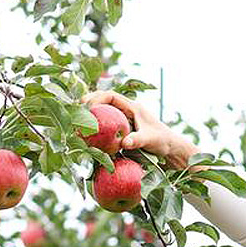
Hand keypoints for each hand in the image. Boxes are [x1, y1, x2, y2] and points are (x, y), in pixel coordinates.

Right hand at [80, 90, 198, 168]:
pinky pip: (107, 129)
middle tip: (75, 112)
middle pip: (104, 103)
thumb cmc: (163, 142)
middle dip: (89, 105)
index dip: (96, 97)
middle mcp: (126, 112)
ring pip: (104, 116)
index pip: (110, 96)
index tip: (85, 104)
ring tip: (76, 124)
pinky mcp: (123, 133)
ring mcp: (124, 122)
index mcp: (132, 107)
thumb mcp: (150, 140)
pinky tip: (88, 139)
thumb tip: (124, 144)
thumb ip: (138, 140)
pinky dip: (97, 131)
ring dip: (91, 118)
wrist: (170, 150)